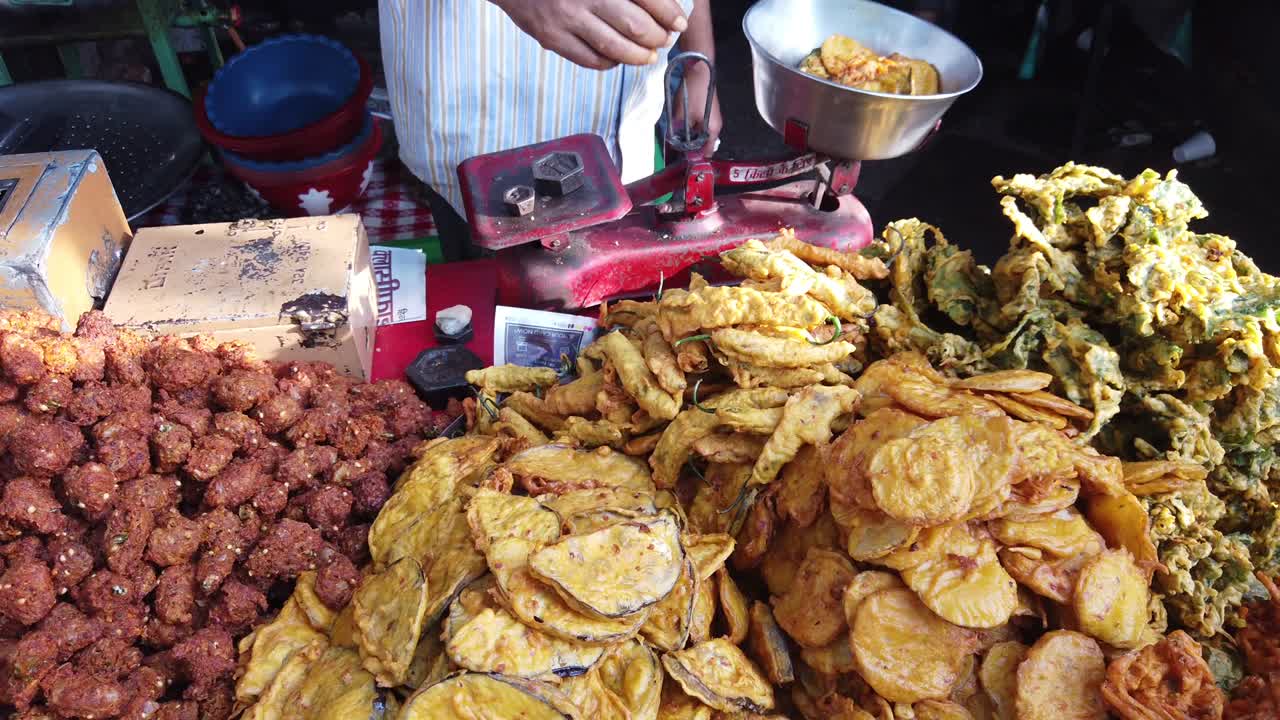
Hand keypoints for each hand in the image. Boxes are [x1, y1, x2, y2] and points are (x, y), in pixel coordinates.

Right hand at [492, 0, 688, 69]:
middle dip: (657, 37)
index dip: (669, 13)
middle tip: (663, 39)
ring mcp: (566, 18)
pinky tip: (617, 56)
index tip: (679, 22)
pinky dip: (611, 62)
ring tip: (648, 55)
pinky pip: (590, 60)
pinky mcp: (551, 37)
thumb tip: (662, 2)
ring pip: (615, 48)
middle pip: (635, 26)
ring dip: (639, 56)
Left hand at [671, 64, 721, 151]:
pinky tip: (681, 124)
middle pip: (703, 143)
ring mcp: (713, 117)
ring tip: (677, 136)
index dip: (695, 158)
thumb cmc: (694, 93)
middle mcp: (715, 125)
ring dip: (690, 136)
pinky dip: (691, 127)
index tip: (683, 160)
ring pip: (700, 133)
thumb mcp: (681, 115)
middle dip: (690, 147)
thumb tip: (673, 142)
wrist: (700, 71)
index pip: (706, 152)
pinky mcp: (708, 110)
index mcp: (713, 130)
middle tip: (677, 148)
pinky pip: (700, 124)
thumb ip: (678, 131)